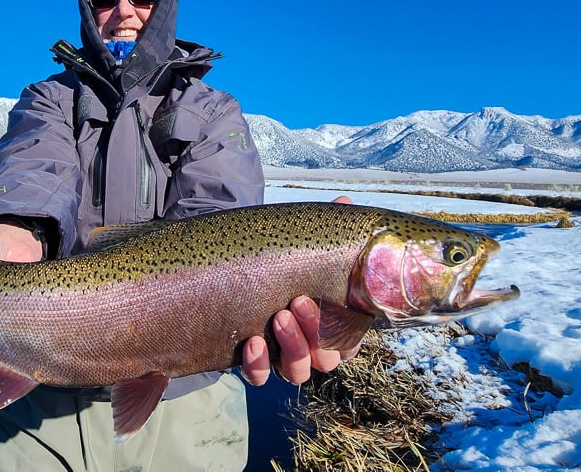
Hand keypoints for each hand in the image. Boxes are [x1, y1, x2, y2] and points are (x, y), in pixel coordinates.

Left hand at [240, 195, 357, 385]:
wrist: (231, 267)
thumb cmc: (277, 259)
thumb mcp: (300, 243)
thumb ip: (324, 228)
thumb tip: (345, 203)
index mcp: (328, 323)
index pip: (349, 341)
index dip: (344, 331)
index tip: (327, 301)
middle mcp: (308, 345)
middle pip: (327, 359)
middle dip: (314, 333)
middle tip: (297, 302)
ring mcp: (279, 356)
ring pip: (298, 372)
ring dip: (292, 349)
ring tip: (277, 318)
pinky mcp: (251, 362)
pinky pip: (259, 378)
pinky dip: (258, 366)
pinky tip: (251, 343)